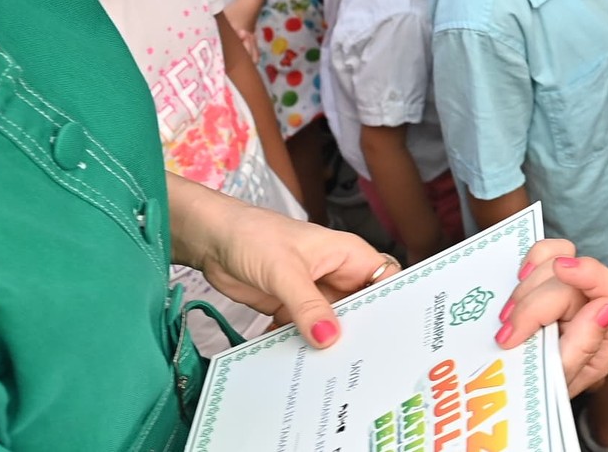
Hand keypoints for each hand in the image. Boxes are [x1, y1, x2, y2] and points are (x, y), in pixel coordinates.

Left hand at [176, 187, 394, 348]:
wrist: (212, 241)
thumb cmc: (254, 235)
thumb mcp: (284, 270)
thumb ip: (307, 305)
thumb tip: (329, 337)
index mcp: (349, 256)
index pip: (387, 280)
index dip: (395, 303)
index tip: (395, 334)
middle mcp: (337, 276)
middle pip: (363, 309)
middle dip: (363, 332)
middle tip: (364, 362)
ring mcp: (315, 294)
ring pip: (334, 325)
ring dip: (331, 344)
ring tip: (333, 371)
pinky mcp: (293, 309)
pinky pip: (308, 333)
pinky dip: (305, 348)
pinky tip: (303, 366)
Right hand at [497, 239, 607, 396]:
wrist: (511, 401)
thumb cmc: (537, 397)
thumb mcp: (558, 382)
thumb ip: (583, 346)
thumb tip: (606, 306)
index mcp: (606, 339)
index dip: (588, 274)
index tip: (559, 272)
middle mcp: (594, 312)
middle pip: (573, 278)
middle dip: (534, 302)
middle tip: (508, 333)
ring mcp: (571, 294)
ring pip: (559, 257)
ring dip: (527, 285)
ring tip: (508, 318)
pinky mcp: (549, 284)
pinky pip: (546, 253)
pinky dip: (530, 262)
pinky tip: (518, 283)